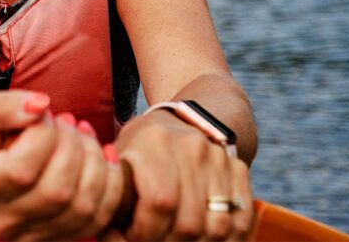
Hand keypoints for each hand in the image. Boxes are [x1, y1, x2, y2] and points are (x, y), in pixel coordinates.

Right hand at [0, 92, 123, 239]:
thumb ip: (3, 106)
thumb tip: (40, 105)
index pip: (20, 170)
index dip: (43, 135)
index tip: (43, 115)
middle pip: (56, 191)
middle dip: (72, 146)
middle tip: (66, 121)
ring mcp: (29, 236)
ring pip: (82, 206)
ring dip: (94, 160)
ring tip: (81, 134)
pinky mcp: (57, 238)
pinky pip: (99, 218)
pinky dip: (110, 182)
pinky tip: (101, 154)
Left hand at [117, 109, 253, 239]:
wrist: (181, 119)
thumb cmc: (140, 147)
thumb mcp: (120, 156)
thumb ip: (113, 188)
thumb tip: (106, 229)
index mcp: (156, 141)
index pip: (159, 202)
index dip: (145, 231)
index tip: (131, 237)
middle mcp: (193, 148)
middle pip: (190, 221)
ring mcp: (219, 160)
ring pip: (218, 226)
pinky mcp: (239, 171)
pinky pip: (242, 220)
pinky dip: (226, 241)